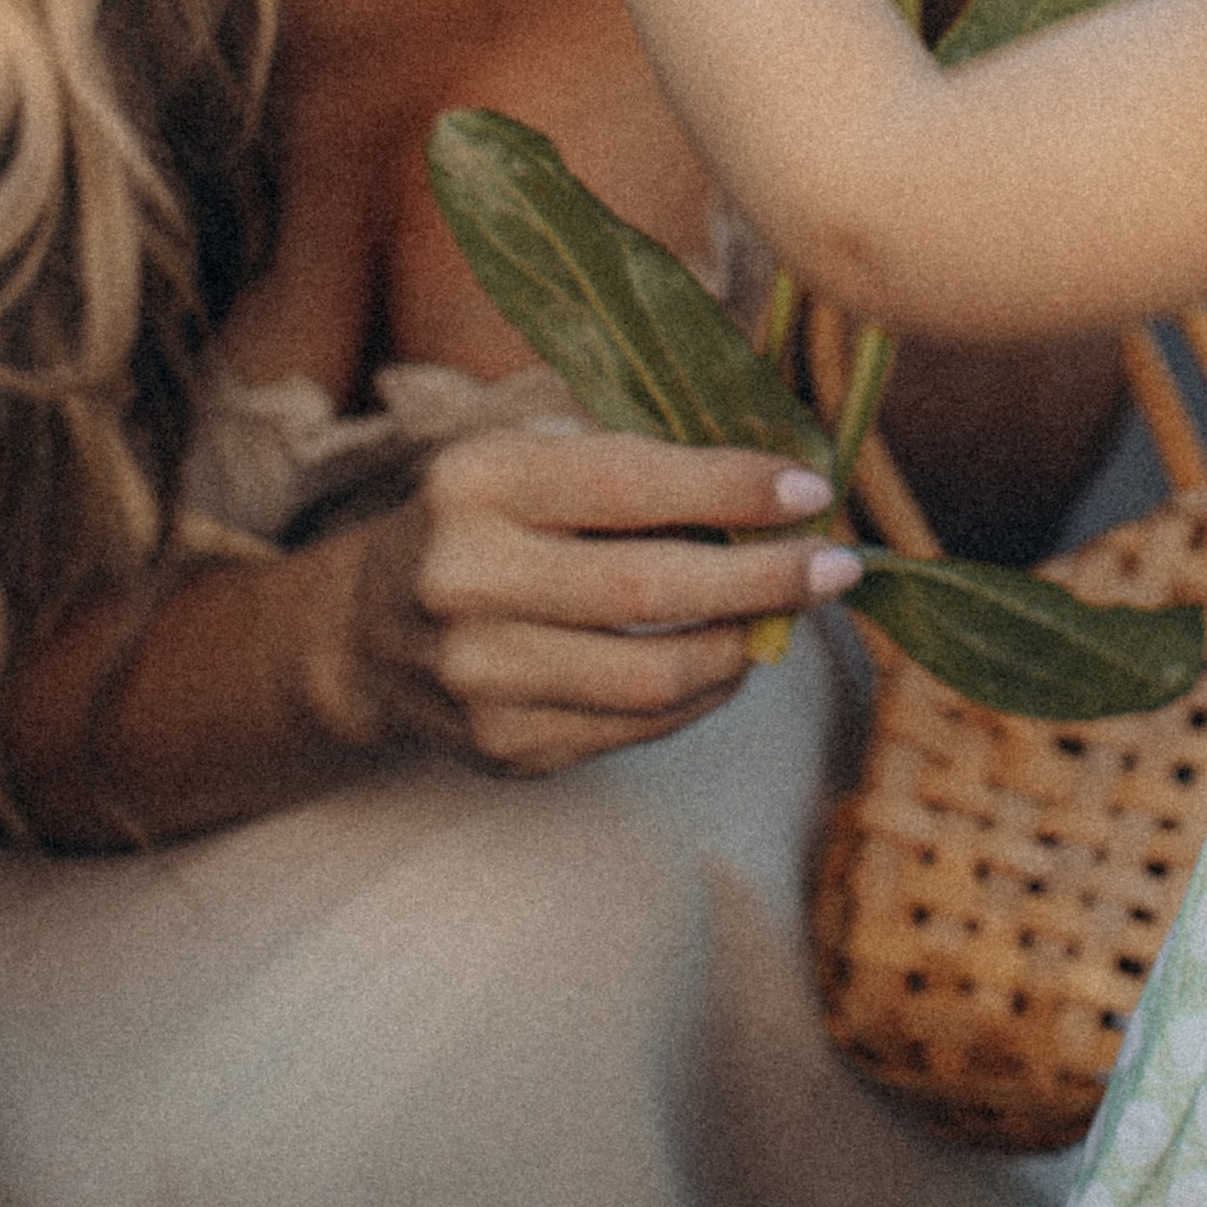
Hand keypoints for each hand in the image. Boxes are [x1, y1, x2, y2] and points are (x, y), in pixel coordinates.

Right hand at [311, 426, 862, 777]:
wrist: (366, 635)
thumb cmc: (484, 521)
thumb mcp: (529, 460)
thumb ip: (635, 465)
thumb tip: (778, 485)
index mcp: (477, 482)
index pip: (628, 483)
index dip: (731, 486)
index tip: (812, 488)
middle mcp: (467, 580)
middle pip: (650, 588)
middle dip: (764, 576)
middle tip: (839, 566)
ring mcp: (481, 677)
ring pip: (652, 674)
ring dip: (742, 644)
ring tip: (783, 615)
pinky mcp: (504, 746)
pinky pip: (635, 726)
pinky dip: (701, 693)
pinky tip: (727, 658)